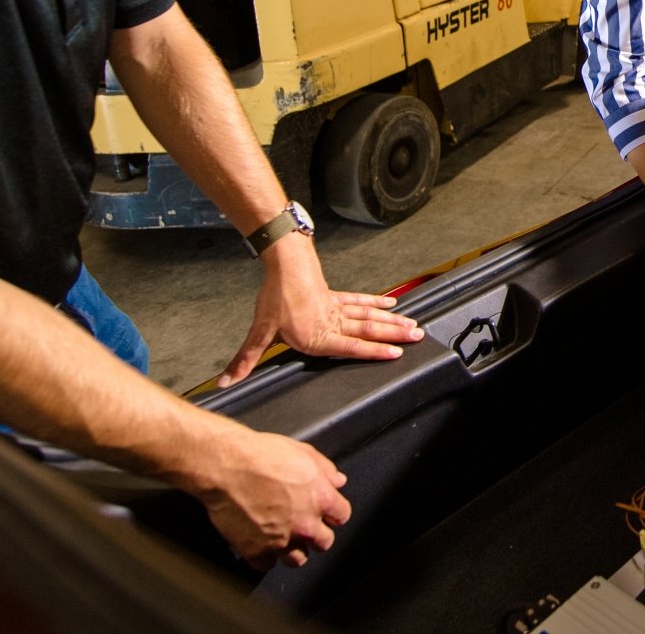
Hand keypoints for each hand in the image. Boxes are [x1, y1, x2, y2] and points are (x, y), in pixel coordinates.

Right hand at [192, 427, 352, 569]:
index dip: (332, 513)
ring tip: (281, 536)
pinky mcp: (256, 551)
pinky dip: (263, 555)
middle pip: (324, 542)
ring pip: (298, 559)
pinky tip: (260, 541)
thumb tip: (337, 481)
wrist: (224, 465)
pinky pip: (267, 564)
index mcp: (320, 498)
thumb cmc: (258, 455)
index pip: (342, 516)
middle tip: (302, 524)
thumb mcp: (301, 451)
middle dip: (315, 534)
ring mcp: (281, 540)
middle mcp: (304, 523)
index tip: (325, 512)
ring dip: (292, 549)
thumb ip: (325, 469)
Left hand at [219, 238, 423, 386]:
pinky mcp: (335, 296)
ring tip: (413, 325)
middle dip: (394, 336)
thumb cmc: (275, 297)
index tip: (396, 354)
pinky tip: (391, 304)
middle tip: (418, 337)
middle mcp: (332, 323)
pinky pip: (360, 301)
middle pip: (368, 329)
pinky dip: (376, 303)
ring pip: (369, 316)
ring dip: (392, 322)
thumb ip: (246, 359)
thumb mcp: (259, 331)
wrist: (284, 262)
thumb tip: (226, 381)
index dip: (374, 351)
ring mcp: (336, 308)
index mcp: (318, 336)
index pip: (351, 347)